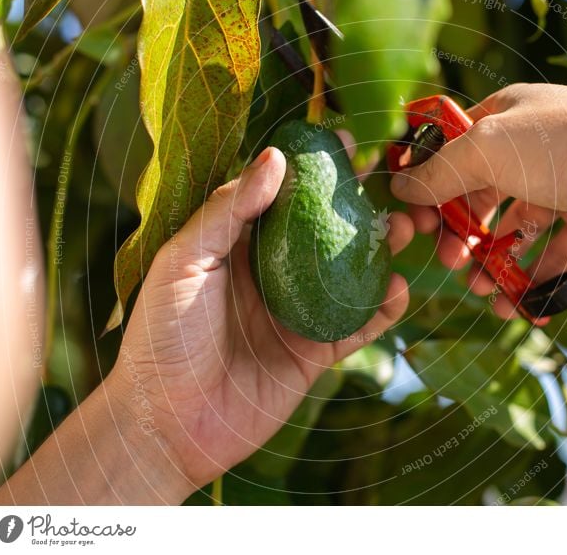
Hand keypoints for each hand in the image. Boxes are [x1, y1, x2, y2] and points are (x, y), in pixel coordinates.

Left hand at [108, 147, 411, 491]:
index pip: (283, 194)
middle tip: (390, 184)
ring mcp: (298, 312)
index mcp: (237, 244)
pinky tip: (398, 288)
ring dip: (382, 250)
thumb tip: (274, 157)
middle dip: (360, 205)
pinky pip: (359, 324)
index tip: (344, 142)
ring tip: (403, 229)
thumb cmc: (162, 336)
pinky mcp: (316, 352)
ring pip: (351, 273)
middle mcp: (274, 273)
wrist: (167, 424)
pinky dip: (384, 307)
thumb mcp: (183, 261)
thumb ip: (227, 210)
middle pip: (326, 229)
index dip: (313, 167)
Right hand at [390, 84, 566, 317]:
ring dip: (492, 264)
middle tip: (449, 260)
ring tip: (481, 291)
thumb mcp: (489, 150)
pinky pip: (554, 256)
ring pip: (515, 231)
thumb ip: (441, 172)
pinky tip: (520, 307)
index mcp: (505, 117)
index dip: (428, 181)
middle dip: (460, 232)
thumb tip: (400, 187)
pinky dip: (535, 282)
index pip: (453, 147)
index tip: (413, 219)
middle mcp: (532, 149)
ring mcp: (563, 186)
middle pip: (480, 195)